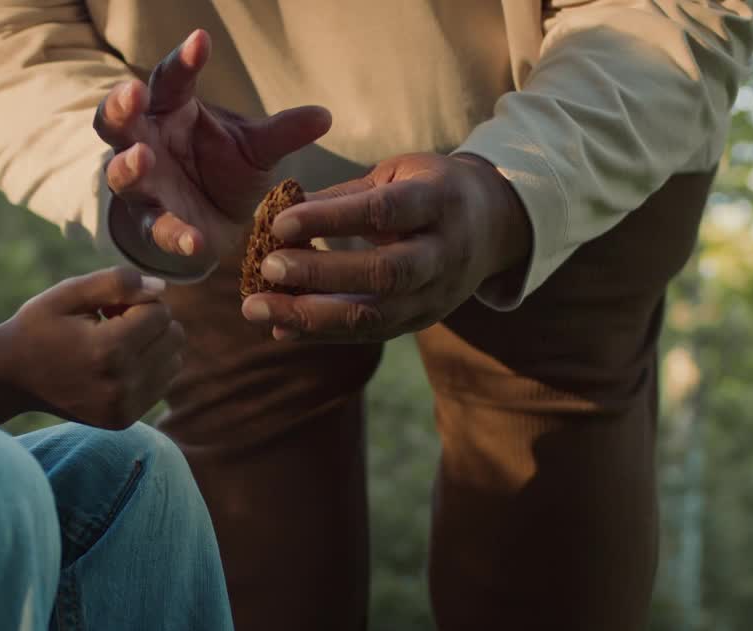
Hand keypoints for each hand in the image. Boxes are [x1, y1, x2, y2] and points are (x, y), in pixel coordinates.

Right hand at [0, 267, 184, 428]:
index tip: (106, 307)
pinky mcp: (124, 420)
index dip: (136, 300)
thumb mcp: (69, 293)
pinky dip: (147, 367)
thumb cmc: (38, 327)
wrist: (10, 378)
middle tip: (111, 323)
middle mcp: (121, 385)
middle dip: (148, 321)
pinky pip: (162, 383)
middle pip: (173, 336)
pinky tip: (114, 364)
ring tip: (113, 343)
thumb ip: (117, 282)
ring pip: (174, 360)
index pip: (160, 312)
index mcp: (108, 351)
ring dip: (152, 345)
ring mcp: (124, 408)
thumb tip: (161, 287)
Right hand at [95, 29, 331, 275]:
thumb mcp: (256, 149)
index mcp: (171, 110)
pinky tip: (193, 239)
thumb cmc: (224, 169)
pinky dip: (173, 233)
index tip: (202, 40)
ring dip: (128, 165)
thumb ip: (282, 133)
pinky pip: (155, 228)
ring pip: (121, 172)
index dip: (183, 60)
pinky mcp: (152, 224)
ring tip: (142, 157)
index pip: (171, 79)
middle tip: (132, 94)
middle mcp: (147, 142)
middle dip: (120, 106)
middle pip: (118, 119)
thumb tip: (325, 116)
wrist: (214, 222)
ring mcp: (144, 185)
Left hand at [239, 153, 533, 342]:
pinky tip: (280, 328)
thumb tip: (277, 210)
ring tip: (258, 308)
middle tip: (268, 267)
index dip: (332, 219)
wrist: (494, 226)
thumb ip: (343, 195)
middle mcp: (444, 253)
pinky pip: (368, 333)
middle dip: (322, 274)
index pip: (383, 212)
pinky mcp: (420, 322)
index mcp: (439, 201)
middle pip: (384, 272)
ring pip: (374, 315)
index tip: (280, 222)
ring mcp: (436, 295)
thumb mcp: (398, 174)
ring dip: (311, 316)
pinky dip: (321, 334)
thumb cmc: (429, 189)